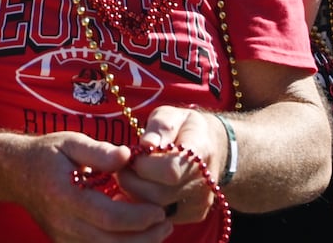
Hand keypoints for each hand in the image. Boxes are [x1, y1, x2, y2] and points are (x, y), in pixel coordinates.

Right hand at [16, 133, 169, 242]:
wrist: (17, 174)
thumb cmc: (48, 154)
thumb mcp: (71, 142)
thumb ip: (99, 151)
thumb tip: (128, 157)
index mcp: (66, 196)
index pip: (109, 218)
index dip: (139, 218)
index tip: (160, 209)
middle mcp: (64, 223)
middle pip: (112, 242)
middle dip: (145, 237)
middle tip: (167, 223)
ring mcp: (63, 238)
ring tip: (158, 231)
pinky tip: (135, 234)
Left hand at [115, 106, 225, 225]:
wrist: (211, 147)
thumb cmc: (184, 128)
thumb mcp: (171, 115)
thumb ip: (160, 126)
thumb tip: (146, 144)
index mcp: (201, 151)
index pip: (170, 170)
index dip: (144, 165)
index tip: (132, 154)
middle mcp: (205, 181)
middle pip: (159, 194)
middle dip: (132, 181)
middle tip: (122, 167)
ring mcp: (200, 202)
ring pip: (156, 210)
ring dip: (135, 194)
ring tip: (131, 176)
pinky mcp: (193, 215)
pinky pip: (161, 218)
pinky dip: (144, 206)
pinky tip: (140, 189)